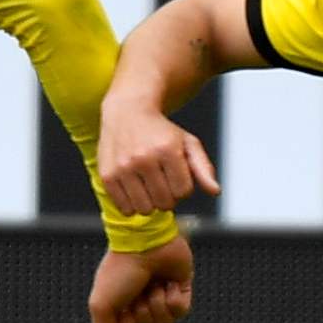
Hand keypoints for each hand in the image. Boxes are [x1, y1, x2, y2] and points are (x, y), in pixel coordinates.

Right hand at [88, 238, 194, 322]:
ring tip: (153, 284)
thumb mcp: (100, 305)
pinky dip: (173, 297)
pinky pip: (181, 310)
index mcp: (122, 306)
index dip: (126, 322)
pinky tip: (168, 282)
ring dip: (157, 303)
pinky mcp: (181, 288)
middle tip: (138, 290)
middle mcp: (142, 302)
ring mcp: (162, 295)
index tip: (121, 303)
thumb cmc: (120, 271)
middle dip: (143, 312)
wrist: (144, 243)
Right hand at [99, 101, 218, 215]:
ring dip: (150, 202)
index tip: (176, 175)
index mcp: (167, 149)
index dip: (183, 187)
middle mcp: (144, 158)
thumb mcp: (187, 143)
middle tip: (162, 180)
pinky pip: (126, 209)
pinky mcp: (107, 176)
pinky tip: (134, 188)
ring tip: (148, 185)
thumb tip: (215, 191)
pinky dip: (132, 205)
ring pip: (145, 210)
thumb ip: (203, 168)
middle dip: (168, 196)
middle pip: (165, 203)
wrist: (127, 112)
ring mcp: (123, 168)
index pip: (184, 192)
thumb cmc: (160, 131)